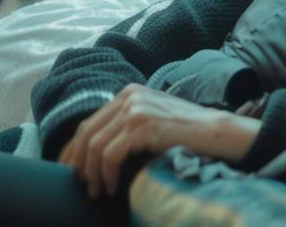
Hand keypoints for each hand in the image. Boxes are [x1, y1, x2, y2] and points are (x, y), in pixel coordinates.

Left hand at [57, 84, 259, 198]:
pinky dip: (107, 174)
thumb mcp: (152, 122)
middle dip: (78, 163)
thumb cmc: (186, 134)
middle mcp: (129, 96)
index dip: (75, 149)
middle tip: (81, 186)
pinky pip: (110, 154)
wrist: (216, 132)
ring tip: (97, 191)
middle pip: (87, 132)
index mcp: (129, 93)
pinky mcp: (142, 125)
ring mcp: (135, 109)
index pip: (90, 122)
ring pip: (95, 145)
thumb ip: (126, 127)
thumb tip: (94, 153)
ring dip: (92, 173)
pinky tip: (112, 186)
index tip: (70, 171)